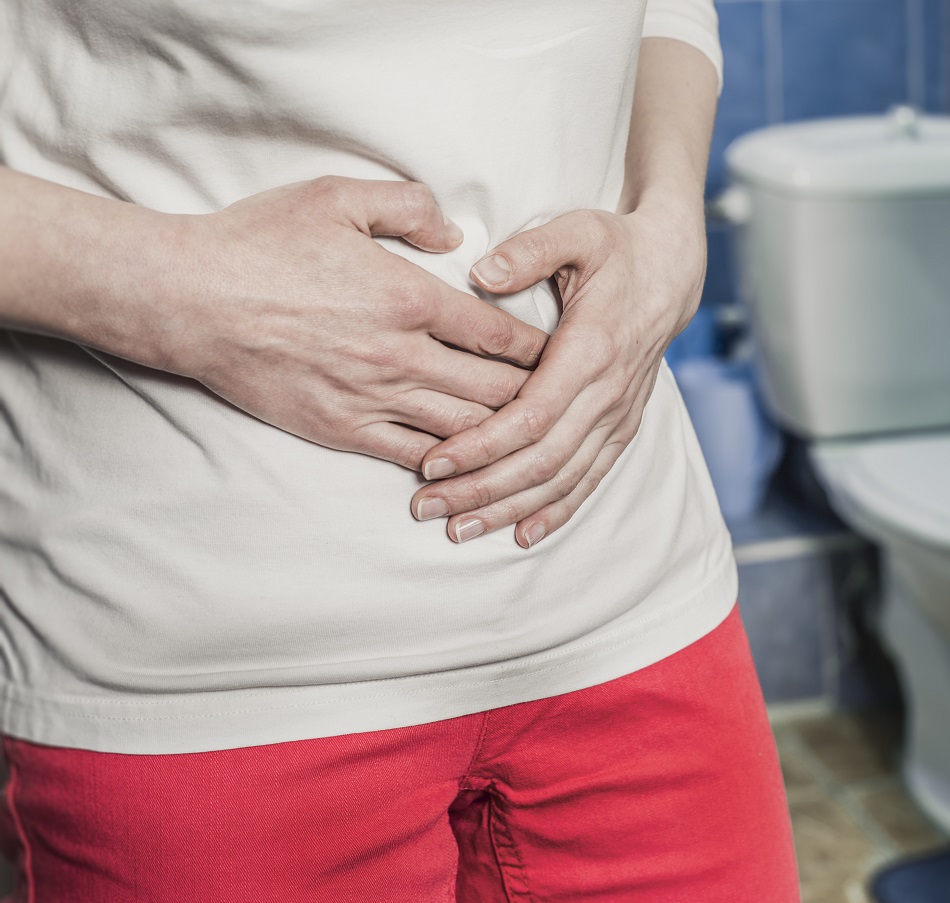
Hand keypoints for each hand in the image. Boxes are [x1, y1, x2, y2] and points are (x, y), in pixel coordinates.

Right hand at [167, 176, 547, 468]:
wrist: (188, 298)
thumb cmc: (260, 242)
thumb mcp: (338, 196)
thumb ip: (409, 207)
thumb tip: (455, 234)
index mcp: (411, 297)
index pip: (501, 334)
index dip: (543, 349)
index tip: (567, 354)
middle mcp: (402, 355)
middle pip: (495, 391)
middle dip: (538, 400)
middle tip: (564, 405)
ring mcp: (372, 398)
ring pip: (463, 430)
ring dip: (503, 438)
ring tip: (531, 441)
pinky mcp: (341, 428)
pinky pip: (411, 457)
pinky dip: (447, 468)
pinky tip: (470, 472)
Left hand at [409, 201, 704, 545]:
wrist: (673, 270)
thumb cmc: (617, 248)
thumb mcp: (577, 231)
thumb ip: (529, 250)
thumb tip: (482, 272)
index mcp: (591, 350)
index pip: (530, 417)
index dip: (480, 446)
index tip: (432, 462)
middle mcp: (608, 394)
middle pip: (540, 461)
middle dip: (481, 489)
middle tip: (427, 507)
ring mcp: (619, 415)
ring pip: (562, 479)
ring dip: (510, 509)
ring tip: (459, 529)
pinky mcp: (623, 427)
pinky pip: (590, 479)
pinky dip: (557, 511)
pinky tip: (522, 534)